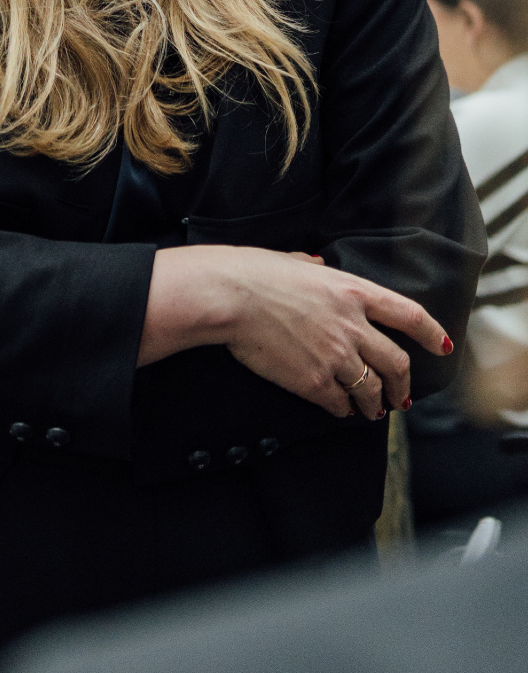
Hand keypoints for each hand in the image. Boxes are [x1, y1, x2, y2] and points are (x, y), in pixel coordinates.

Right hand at [138, 243, 451, 420]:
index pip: (409, 315)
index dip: (432, 333)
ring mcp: (336, 356)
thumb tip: (318, 267)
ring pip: (372, 389)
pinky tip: (341, 411)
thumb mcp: (294, 261)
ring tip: (373, 411)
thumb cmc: (253, 273)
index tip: (442, 346)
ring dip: (376, 404)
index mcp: (353, 291)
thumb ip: (314, 268)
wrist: (229, 297)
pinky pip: (340, 403)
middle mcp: (352, 325)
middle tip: (401, 396)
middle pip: (397, 362)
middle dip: (404, 385)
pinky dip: (344, 410)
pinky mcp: (314, 381)